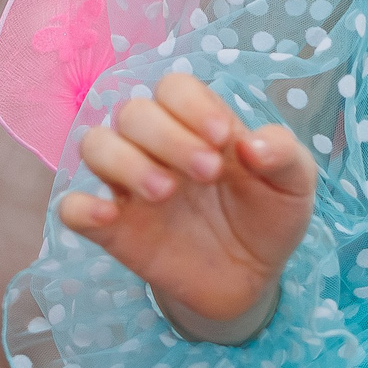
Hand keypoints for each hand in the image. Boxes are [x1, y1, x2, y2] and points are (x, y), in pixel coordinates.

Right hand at [59, 72, 318, 334]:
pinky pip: (71, 208)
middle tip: (209, 173)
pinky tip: (112, 216)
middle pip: (132, 111)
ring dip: (125, 161)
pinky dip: (81, 206)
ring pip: (94, 145)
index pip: (174, 87)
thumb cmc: (269, 216)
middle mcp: (159, 147)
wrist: (252, 280)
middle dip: (168, 136)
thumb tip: (251, 144)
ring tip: (166, 192)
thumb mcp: (296, 184)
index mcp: (200, 125)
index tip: (224, 140)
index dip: (192, 105)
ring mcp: (132, 187)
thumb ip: (284, 154)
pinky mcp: (113, 230)